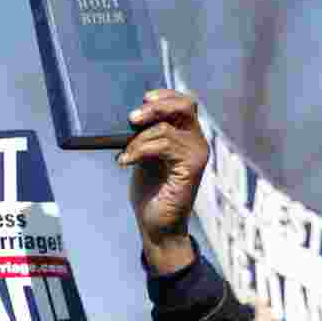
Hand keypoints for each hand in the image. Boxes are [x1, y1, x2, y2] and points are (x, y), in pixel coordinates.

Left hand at [118, 89, 208, 273]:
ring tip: (125, 154)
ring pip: (167, 129)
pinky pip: (164, 146)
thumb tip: (130, 116)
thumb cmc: (151, 191)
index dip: (165, 96)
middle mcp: (196, 141)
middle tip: (132, 118)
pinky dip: (140, 150)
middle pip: (185, 106)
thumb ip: (145, 135)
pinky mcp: (191, 168)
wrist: (157, 225)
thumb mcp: (145, 156)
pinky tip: (125, 161)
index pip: (184, 103)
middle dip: (156, 107)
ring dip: (139, 139)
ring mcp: (196, 154)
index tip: (144, 98)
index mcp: (187, 135)